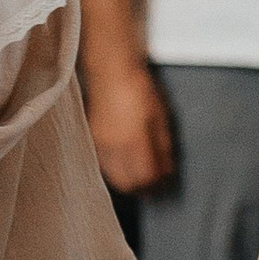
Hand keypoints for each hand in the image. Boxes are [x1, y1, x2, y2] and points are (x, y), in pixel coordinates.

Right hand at [86, 56, 171, 193]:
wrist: (112, 72)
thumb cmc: (139, 89)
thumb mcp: (160, 118)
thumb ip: (162, 147)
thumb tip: (166, 169)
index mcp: (133, 142)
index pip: (146, 177)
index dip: (157, 184)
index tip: (166, 184)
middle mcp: (113, 147)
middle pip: (127, 183)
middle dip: (142, 188)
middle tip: (155, 186)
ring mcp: (99, 144)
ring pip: (113, 176)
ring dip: (128, 180)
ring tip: (142, 177)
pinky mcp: (92, 138)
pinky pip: (104, 164)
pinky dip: (116, 170)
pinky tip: (126, 164)